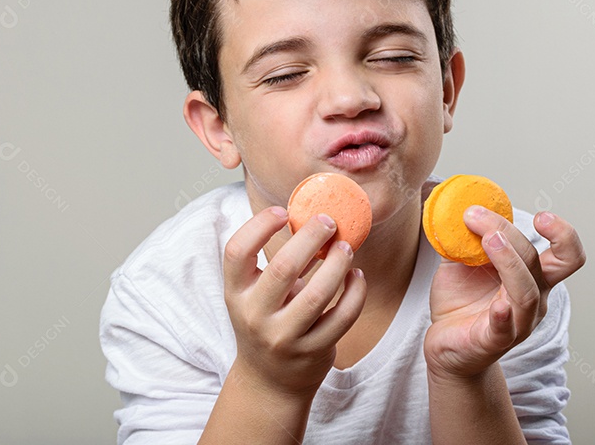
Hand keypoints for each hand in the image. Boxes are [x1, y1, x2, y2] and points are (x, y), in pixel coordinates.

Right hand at [222, 206, 366, 396]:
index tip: (284, 212)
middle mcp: (255, 316)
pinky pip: (342, 317)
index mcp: (236, 294)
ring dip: (338, 263)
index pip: (237, 252)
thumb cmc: (265, 322)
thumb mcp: (255, 294)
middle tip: (328, 221)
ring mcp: (284, 337)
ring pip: (318, 294)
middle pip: (283, 268)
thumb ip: (274, 263)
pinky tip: (358, 276)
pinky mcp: (313, 351)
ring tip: (346, 247)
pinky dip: (356, 292)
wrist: (268, 381)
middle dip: (310, 237)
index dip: (259, 225)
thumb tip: (310, 220)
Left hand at [424, 209, 584, 379]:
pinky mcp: (494, 341)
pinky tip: (498, 306)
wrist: (446, 344)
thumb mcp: (462, 260)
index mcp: (533, 277)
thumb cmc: (461, 301)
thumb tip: (456, 203)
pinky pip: (505, 329)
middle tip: (477, 215)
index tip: (541, 216)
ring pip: (526, 292)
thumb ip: (464, 235)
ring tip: (487, 239)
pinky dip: (504, 316)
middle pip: (541, 264)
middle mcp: (533, 300)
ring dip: (508, 261)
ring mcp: (517, 323)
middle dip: (512, 234)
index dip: (564, 235)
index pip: (567, 256)